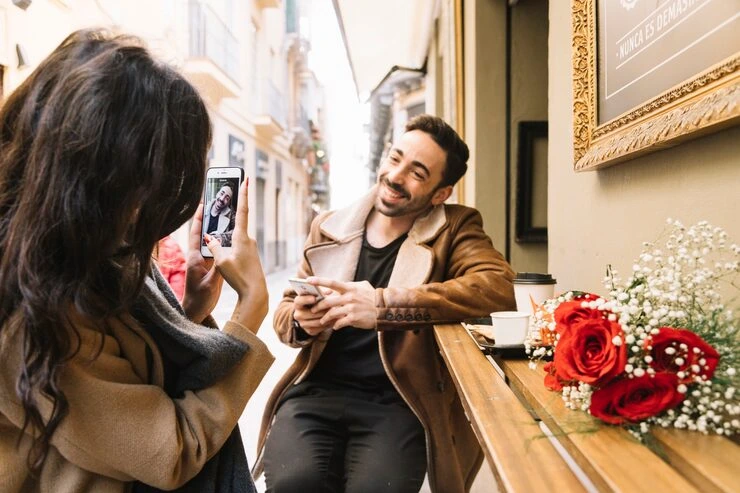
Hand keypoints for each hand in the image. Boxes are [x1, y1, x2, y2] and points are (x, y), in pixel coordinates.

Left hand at [182, 203, 223, 322]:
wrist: (195, 311)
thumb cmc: (199, 299)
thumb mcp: (209, 284)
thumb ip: (216, 270)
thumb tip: (224, 256)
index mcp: (195, 258)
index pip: (195, 234)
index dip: (198, 218)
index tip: (203, 203)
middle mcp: (198, 257)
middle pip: (202, 233)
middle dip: (208, 218)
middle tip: (216, 204)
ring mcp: (204, 261)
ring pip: (209, 240)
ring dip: (215, 228)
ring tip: (224, 215)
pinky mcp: (209, 267)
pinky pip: (215, 250)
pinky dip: (220, 241)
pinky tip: (228, 235)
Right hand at [205, 179, 267, 331]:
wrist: (255, 293)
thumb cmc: (239, 277)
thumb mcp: (221, 261)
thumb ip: (215, 247)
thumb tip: (211, 238)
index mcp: (242, 237)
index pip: (242, 210)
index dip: (243, 194)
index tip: (246, 179)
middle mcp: (248, 240)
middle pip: (236, 223)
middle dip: (229, 214)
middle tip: (225, 202)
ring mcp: (250, 248)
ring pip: (234, 237)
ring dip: (226, 236)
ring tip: (217, 237)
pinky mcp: (250, 256)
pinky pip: (237, 246)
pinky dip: (229, 246)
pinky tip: (224, 255)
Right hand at [292, 288, 333, 335]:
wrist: (318, 311)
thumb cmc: (319, 299)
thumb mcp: (319, 294)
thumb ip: (322, 292)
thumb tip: (329, 291)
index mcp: (298, 302)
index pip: (298, 301)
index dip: (305, 299)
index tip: (314, 298)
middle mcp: (298, 314)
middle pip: (309, 313)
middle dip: (321, 310)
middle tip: (332, 306)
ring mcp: (303, 323)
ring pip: (317, 321)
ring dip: (327, 318)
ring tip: (337, 313)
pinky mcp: (309, 331)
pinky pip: (320, 329)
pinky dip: (328, 324)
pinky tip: (335, 319)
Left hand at [309, 278, 376, 329]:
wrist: (384, 309)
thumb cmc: (372, 297)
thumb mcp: (362, 286)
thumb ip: (349, 285)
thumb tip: (337, 286)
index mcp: (350, 288)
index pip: (332, 283)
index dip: (319, 281)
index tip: (308, 280)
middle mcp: (349, 297)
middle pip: (328, 301)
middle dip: (318, 306)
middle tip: (313, 310)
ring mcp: (351, 308)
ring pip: (332, 313)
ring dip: (325, 318)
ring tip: (322, 321)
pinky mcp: (353, 318)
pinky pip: (339, 323)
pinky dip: (335, 325)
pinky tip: (335, 326)